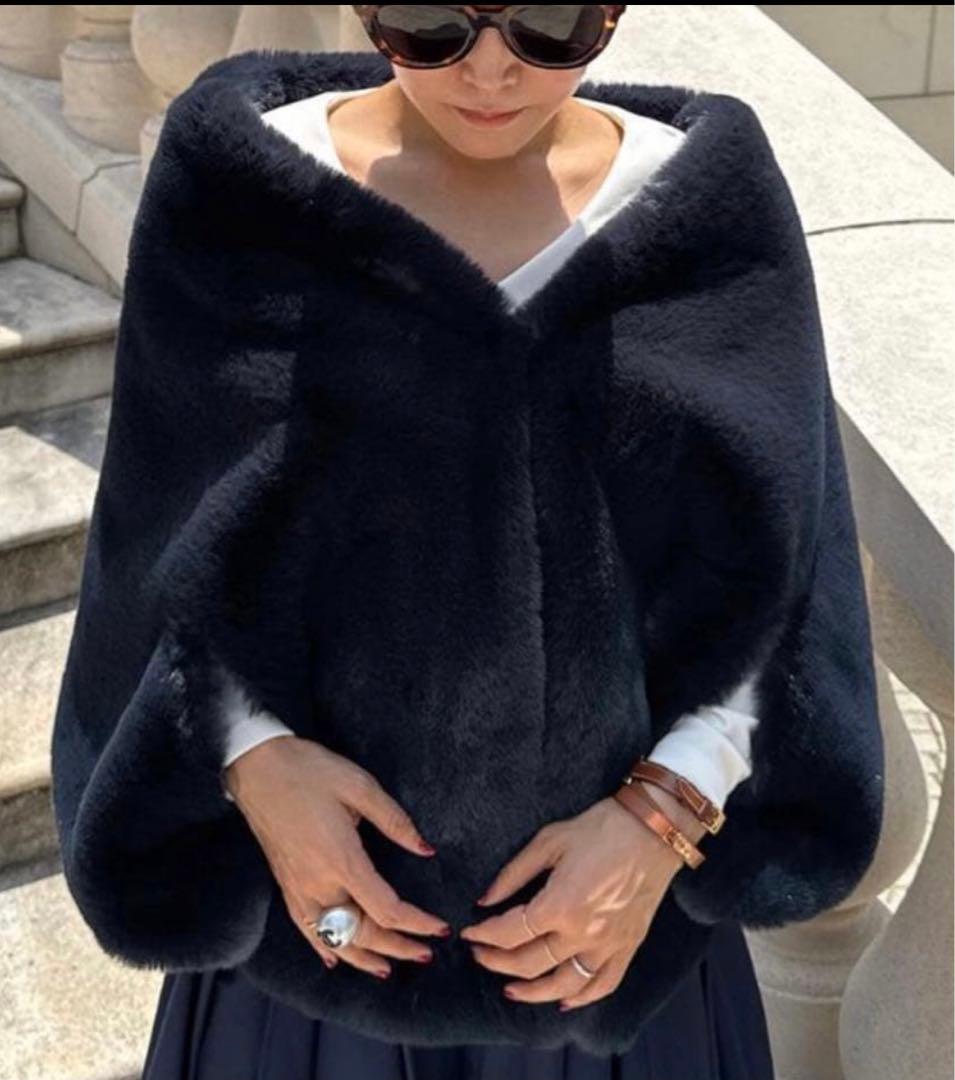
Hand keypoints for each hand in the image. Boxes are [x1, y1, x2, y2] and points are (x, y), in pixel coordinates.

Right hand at [224, 737, 449, 977]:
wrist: (257, 767)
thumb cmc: (310, 771)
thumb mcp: (360, 786)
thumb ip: (395, 821)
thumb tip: (425, 850)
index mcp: (342, 860)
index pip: (386, 909)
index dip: (416, 924)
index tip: (439, 928)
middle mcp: (319, 883)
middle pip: (363, 933)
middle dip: (397, 948)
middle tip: (425, 953)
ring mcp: (298, 888)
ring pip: (333, 939)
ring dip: (363, 956)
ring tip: (388, 968)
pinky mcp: (285, 884)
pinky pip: (306, 929)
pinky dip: (323, 947)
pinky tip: (334, 958)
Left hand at [459, 783, 708, 1010]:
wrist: (653, 829)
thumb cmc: (600, 828)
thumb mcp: (548, 841)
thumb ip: (513, 874)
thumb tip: (484, 900)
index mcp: (559, 904)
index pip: (509, 933)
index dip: (484, 936)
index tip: (470, 932)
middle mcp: (582, 933)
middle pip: (529, 963)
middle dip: (497, 961)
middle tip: (480, 954)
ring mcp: (608, 945)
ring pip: (563, 986)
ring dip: (533, 992)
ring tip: (511, 988)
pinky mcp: (628, 947)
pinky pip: (602, 985)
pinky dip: (581, 998)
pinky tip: (564, 1000)